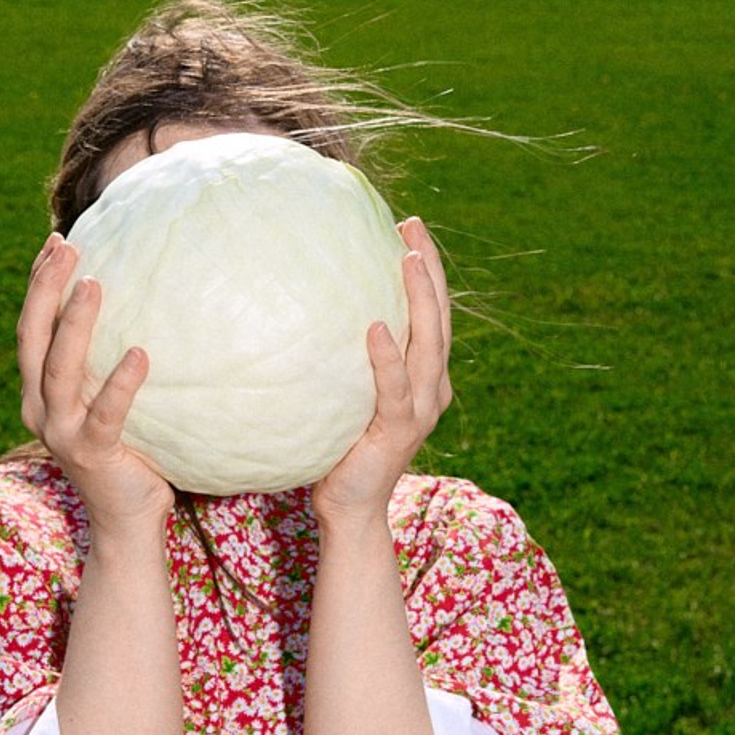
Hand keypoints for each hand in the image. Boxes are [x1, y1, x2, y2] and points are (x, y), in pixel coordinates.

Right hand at [18, 233, 173, 531]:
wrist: (127, 521)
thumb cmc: (129, 456)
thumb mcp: (110, 405)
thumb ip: (110, 367)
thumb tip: (146, 313)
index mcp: (39, 394)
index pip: (31, 328)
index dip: (38, 284)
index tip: (56, 241)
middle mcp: (40, 410)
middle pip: (32, 338)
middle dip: (44, 289)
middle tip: (67, 246)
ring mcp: (61, 433)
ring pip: (59, 368)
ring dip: (75, 324)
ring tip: (94, 284)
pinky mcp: (91, 452)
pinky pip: (105, 412)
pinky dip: (120, 382)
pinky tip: (141, 353)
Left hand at [312, 217, 451, 524]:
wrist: (349, 508)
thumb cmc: (339, 450)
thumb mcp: (342, 396)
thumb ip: (338, 361)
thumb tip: (295, 312)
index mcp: (425, 376)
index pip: (431, 313)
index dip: (426, 269)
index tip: (407, 226)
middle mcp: (432, 388)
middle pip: (439, 317)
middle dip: (430, 268)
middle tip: (412, 226)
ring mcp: (421, 409)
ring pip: (429, 343)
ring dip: (421, 299)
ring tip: (408, 259)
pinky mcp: (400, 430)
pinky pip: (396, 388)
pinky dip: (388, 357)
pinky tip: (377, 328)